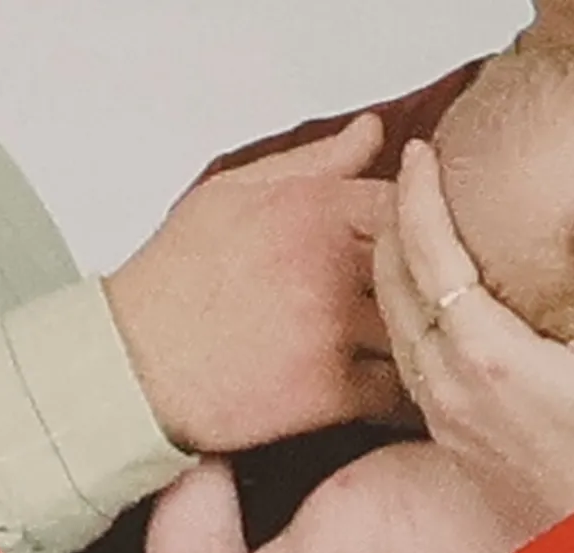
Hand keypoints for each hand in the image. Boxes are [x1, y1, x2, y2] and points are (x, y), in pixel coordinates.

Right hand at [105, 115, 401, 452]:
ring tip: (429, 356)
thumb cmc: (173, 282)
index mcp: (314, 207)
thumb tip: (372, 133)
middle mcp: (331, 264)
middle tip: (440, 309)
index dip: (419, 231)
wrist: (133, 367)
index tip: (416, 252)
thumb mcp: (235, 194)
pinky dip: (405, 398)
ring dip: (428, 345)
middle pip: (423, 269)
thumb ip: (315, 163)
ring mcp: (334, 330)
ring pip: (418, 333)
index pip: (407, 205)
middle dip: (434, 290)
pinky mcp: (328, 392)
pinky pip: (395, 393)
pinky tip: (404, 398)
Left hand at [376, 142, 573, 525]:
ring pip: (395, 332)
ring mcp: (447, 421)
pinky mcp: (451, 442)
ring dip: (393, 274)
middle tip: (409, 177)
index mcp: (493, 359)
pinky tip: (427, 300)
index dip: (421, 199)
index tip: (424, 153)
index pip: (434, 259)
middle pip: (395, 292)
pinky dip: (408, 318)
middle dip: (393, 227)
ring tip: (408, 227)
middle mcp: (454, 391)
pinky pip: (410, 366)